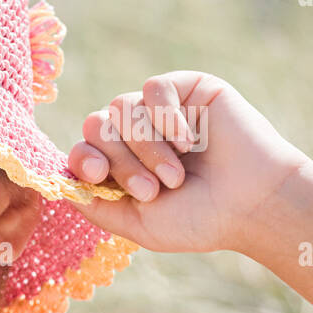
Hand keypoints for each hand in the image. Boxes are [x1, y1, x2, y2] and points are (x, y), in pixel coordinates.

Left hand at [67, 71, 309, 253]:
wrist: (255, 205)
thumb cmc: (199, 220)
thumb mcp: (137, 223)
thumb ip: (94, 204)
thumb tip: (58, 181)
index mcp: (119, 165)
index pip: (80, 149)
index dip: (81, 157)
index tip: (97, 173)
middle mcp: (134, 135)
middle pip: (95, 126)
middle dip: (119, 160)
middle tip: (153, 189)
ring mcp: (158, 111)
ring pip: (121, 109)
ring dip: (146, 147)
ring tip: (175, 175)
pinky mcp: (187, 89)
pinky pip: (153, 88)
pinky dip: (165, 116)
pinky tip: (188, 141)